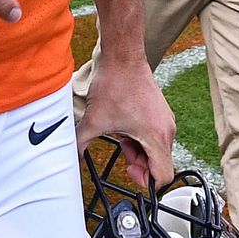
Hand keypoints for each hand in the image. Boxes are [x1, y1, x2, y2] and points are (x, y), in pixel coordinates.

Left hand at [76, 54, 175, 189]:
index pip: (163, 176)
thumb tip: (71, 157)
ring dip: (138, 150)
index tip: (129, 172)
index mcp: (156, 137)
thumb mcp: (94, 120)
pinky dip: (141, 138)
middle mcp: (167, 130)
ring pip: (156, 150)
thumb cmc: (115, 84)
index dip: (146, 181)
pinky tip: (125, 128)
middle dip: (139, 164)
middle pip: (159, 164)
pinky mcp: (161, 113)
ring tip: (121, 137)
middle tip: (122, 151)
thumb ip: (81, 143)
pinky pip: (155, 136)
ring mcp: (166, 120)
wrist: (122, 56)